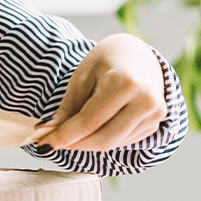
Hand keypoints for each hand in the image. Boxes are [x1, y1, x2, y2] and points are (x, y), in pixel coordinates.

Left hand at [34, 34, 168, 152]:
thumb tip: (48, 135)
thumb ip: (67, 109)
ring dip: (88, 144)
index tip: (44, 143)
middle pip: (103, 139)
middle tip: (54, 143)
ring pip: (113, 144)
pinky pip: (123, 141)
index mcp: (125, 82)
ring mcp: (154, 113)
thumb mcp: (82, 77)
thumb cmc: (107, 62)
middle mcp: (145, 100)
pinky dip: (104, 139)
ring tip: (72, 134)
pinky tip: (95, 129)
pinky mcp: (156, 123)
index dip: (64, 136)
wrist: (138, 56)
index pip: (89, 121)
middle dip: (75, 145)